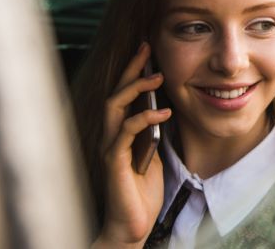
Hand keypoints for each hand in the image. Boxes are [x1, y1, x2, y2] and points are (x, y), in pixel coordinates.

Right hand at [95, 42, 170, 247]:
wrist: (132, 225)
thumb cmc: (142, 191)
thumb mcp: (154, 153)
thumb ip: (154, 131)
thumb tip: (165, 105)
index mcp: (119, 131)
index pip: (123, 94)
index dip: (133, 70)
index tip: (147, 49)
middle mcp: (110, 136)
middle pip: (116, 93)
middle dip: (131, 69)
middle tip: (147, 48)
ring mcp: (109, 148)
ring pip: (114, 107)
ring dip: (135, 89)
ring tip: (157, 76)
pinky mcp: (114, 162)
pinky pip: (125, 133)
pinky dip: (144, 119)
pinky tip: (162, 111)